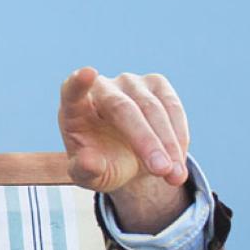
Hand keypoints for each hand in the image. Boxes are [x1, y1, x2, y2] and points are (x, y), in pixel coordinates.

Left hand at [56, 67, 191, 196]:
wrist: (127, 160)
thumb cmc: (102, 166)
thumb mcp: (90, 176)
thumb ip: (85, 170)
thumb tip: (89, 162)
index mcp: (74, 108)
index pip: (71, 91)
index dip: (78, 83)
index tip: (88, 73)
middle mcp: (102, 88)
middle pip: (122, 107)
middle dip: (146, 140)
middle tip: (162, 170)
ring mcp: (130, 82)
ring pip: (153, 108)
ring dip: (169, 144)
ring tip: (175, 176)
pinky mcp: (156, 84)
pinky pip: (172, 108)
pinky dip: (178, 136)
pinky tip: (179, 161)